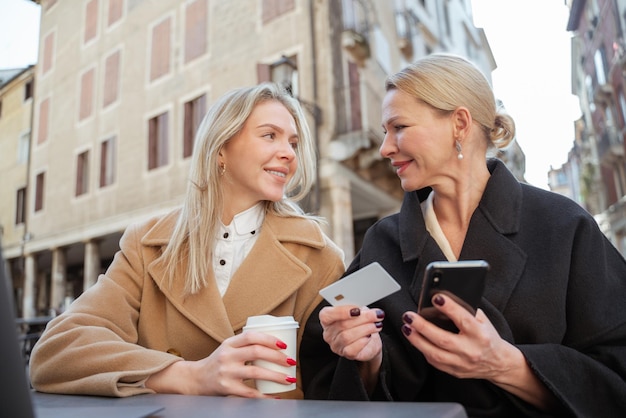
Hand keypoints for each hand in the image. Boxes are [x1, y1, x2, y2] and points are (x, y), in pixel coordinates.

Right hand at [146, 331, 295, 396]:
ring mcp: (227, 372)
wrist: (196, 379)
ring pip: (256, 372)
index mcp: (229, 343)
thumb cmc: (218, 362)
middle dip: (277, 357)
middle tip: (291, 361)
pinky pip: (250, 392)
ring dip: (276, 376)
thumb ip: (245, 345)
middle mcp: (227, 356)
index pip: (251, 336)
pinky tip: (275, 396)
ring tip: (288, 378)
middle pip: (256, 352)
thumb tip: (275, 344)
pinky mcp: (227, 388)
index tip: (284, 345)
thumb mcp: (228, 348)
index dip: (269, 339)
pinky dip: (265, 395)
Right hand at [319, 305, 383, 362]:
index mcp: (327, 319)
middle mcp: (329, 333)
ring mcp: (336, 345)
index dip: (341, 312)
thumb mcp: (359, 312)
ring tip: (376, 325)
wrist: (369, 341)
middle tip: (376, 315)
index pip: (327, 315)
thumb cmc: (360, 324)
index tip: (357, 310)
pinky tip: (369, 336)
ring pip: (347, 336)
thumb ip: (357, 309)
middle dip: (362, 318)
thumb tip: (363, 309)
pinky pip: (351, 349)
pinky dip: (362, 341)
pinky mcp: (346, 354)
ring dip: (365, 329)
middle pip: (342, 325)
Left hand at [402, 293, 557, 410]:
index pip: (463, 320)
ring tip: (406, 327)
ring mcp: (461, 363)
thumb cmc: (488, 337)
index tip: (436, 297)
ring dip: (416, 340)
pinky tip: (415, 339)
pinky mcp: (454, 371)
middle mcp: (471, 351)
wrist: (498, 364)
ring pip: (434, 354)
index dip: (449, 308)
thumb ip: (466, 311)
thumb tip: (443, 299)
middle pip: (443, 339)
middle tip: (409, 316)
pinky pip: (434, 362)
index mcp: (480, 335)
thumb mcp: (483, 321)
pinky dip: (422, 349)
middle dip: (423, 326)